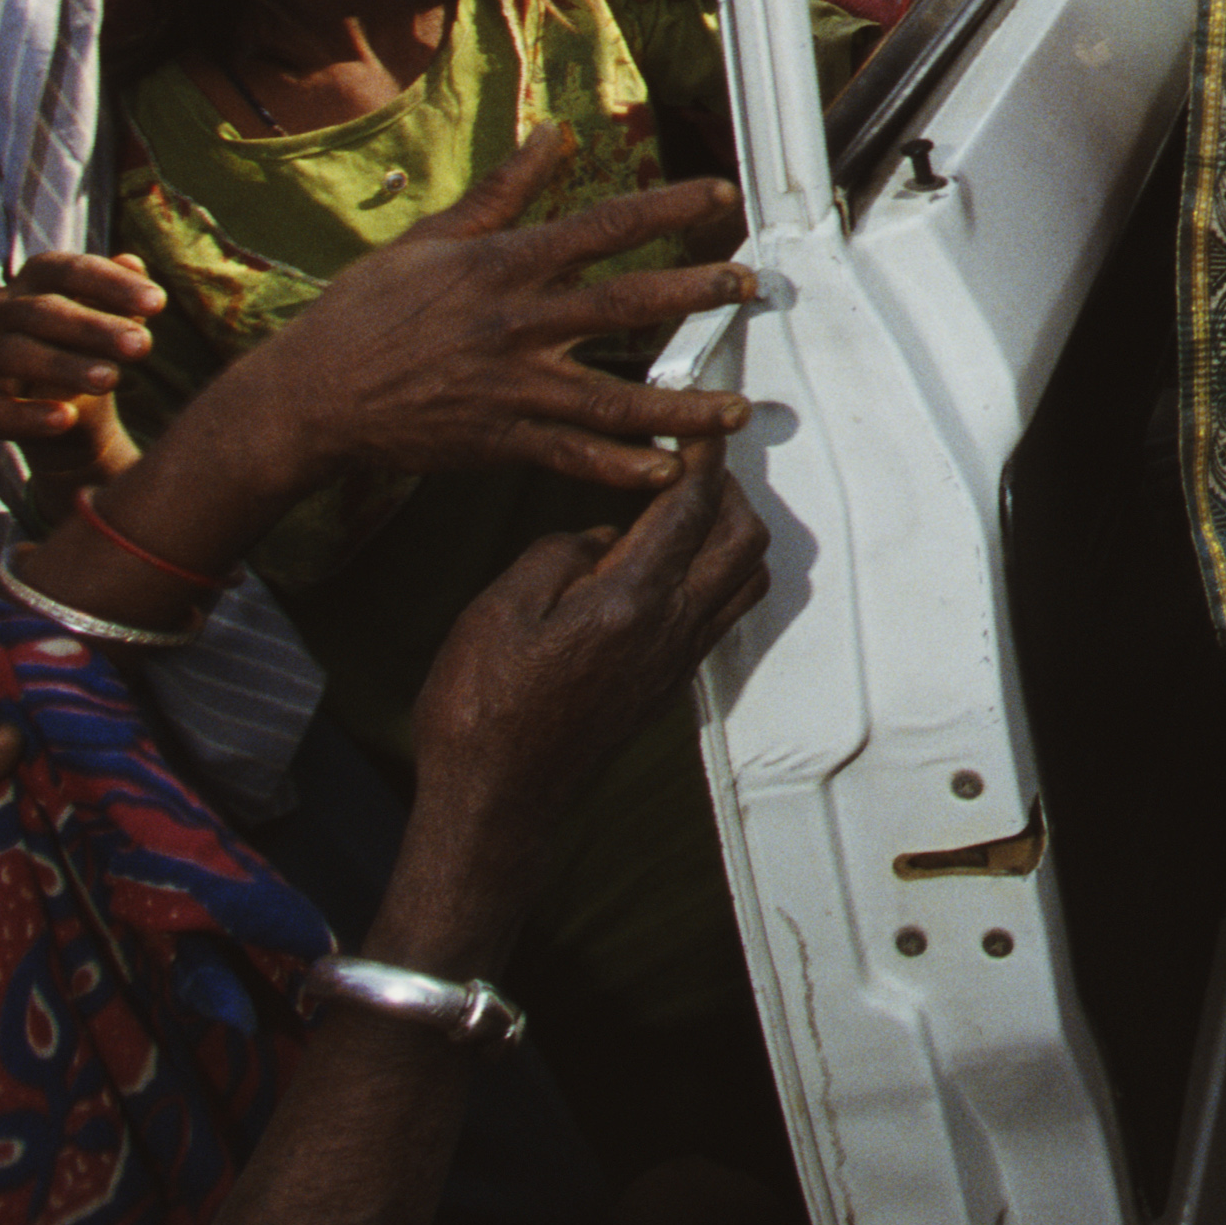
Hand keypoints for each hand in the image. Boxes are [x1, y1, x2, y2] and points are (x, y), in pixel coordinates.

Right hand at [0, 249, 158, 463]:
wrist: (71, 415)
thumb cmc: (94, 350)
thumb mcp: (114, 322)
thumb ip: (121, 297)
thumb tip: (132, 262)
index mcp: (34, 279)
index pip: (67, 270)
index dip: (111, 284)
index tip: (159, 303)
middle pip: (42, 312)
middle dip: (95, 328)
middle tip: (142, 346)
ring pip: (15, 354)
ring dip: (65, 366)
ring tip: (112, 379)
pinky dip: (28, 415)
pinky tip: (67, 418)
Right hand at [225, 130, 754, 493]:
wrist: (310, 396)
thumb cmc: (366, 311)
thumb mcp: (431, 236)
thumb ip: (504, 190)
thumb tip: (554, 133)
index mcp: (504, 266)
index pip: (602, 226)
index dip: (668, 208)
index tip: (722, 196)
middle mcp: (518, 324)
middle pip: (626, 305)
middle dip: (697, 295)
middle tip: (753, 290)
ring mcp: (513, 388)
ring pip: (616, 397)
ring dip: (683, 404)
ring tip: (738, 410)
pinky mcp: (500, 441)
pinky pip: (575, 457)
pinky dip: (624, 467)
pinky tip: (670, 470)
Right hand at [407, 445, 771, 869]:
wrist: (496, 802)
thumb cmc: (482, 709)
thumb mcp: (499, 610)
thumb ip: (559, 553)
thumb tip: (600, 536)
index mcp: (630, 600)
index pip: (690, 507)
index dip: (700, 456)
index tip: (695, 422)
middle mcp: (671, 629)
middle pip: (742, 540)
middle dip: (727, 490)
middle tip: (689, 464)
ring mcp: (676, 661)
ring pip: (743, 581)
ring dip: (730, 534)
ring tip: (686, 509)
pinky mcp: (668, 685)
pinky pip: (720, 615)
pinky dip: (716, 574)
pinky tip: (671, 566)